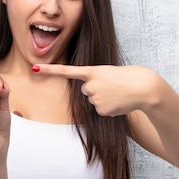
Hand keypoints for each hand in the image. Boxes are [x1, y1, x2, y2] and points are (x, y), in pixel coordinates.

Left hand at [33, 64, 161, 116]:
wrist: (143, 88)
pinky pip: (101, 110)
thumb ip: (96, 82)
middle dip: (96, 89)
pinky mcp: (102, 110)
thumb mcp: (109, 74)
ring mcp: (95, 98)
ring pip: (93, 101)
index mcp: (92, 71)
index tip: (34, 68)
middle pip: (85, 90)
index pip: (66, 71)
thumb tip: (91, 97)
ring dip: (104, 98)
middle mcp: (90, 85)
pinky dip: (109, 107)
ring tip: (117, 93)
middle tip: (112, 86)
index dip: (49, 70)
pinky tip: (119, 102)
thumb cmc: (129, 77)